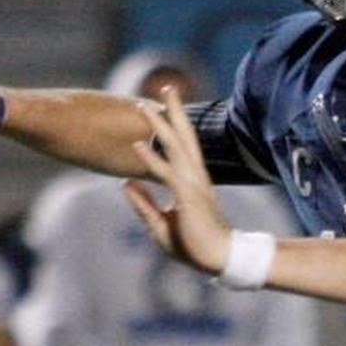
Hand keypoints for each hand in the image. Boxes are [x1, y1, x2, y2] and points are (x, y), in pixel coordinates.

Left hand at [122, 87, 230, 273]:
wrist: (219, 259)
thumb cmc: (194, 244)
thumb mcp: (159, 223)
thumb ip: (143, 202)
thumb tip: (125, 182)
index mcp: (191, 180)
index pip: (181, 145)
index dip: (172, 124)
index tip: (161, 105)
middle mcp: (194, 175)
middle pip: (183, 135)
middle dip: (174, 110)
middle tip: (166, 86)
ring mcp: (192, 184)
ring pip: (174, 146)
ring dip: (159, 124)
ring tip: (142, 105)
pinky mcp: (187, 196)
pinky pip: (166, 173)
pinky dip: (151, 157)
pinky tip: (138, 144)